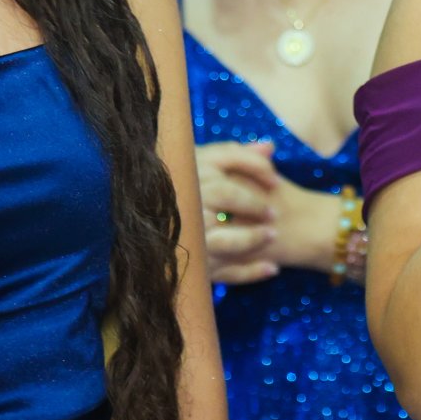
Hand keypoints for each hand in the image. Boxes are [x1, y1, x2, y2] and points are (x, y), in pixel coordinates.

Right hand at [197, 140, 281, 283]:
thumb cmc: (186, 189)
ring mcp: (186, 236)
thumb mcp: (203, 166)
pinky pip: (223, 273)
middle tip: (274, 212)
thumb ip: (237, 156)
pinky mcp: (192, 265)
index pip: (226, 158)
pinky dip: (250, 272)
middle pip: (225, 195)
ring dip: (253, 239)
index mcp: (189, 173)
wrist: (144, 220)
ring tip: (273, 235)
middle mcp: (184, 201)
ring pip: (225, 239)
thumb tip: (270, 147)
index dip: (257, 168)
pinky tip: (272, 268)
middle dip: (254, 203)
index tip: (276, 181)